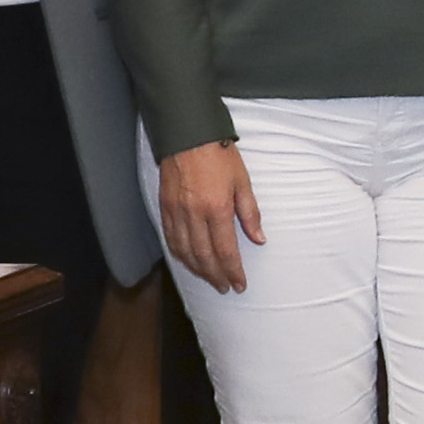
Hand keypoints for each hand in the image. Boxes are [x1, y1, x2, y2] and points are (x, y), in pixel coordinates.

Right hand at [155, 140, 261, 299]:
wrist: (188, 135)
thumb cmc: (219, 155)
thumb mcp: (243, 181)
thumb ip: (250, 213)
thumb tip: (259, 239)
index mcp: (217, 208)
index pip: (225, 251)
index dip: (232, 271)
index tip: (239, 284)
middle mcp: (194, 214)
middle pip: (204, 257)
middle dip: (216, 276)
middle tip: (225, 288)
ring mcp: (176, 212)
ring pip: (185, 252)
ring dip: (198, 270)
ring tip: (210, 280)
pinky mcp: (164, 208)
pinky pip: (171, 239)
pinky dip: (180, 255)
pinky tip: (188, 262)